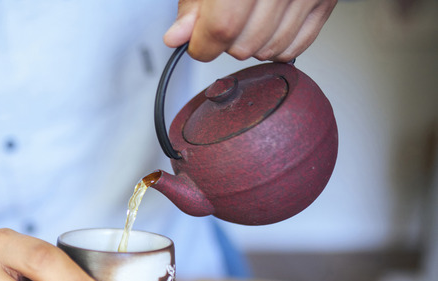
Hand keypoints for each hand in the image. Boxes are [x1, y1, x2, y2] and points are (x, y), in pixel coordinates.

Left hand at [163, 0, 336, 61]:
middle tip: (222, 18)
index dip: (202, 44)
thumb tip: (178, 36)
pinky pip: (296, 47)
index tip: (196, 43)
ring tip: (246, 17)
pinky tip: (266, 26)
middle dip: (225, 42)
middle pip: (244, 45)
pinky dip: (277, 45)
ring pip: (269, 50)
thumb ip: (193, 4)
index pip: (222, 28)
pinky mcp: (325, 0)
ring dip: (250, 44)